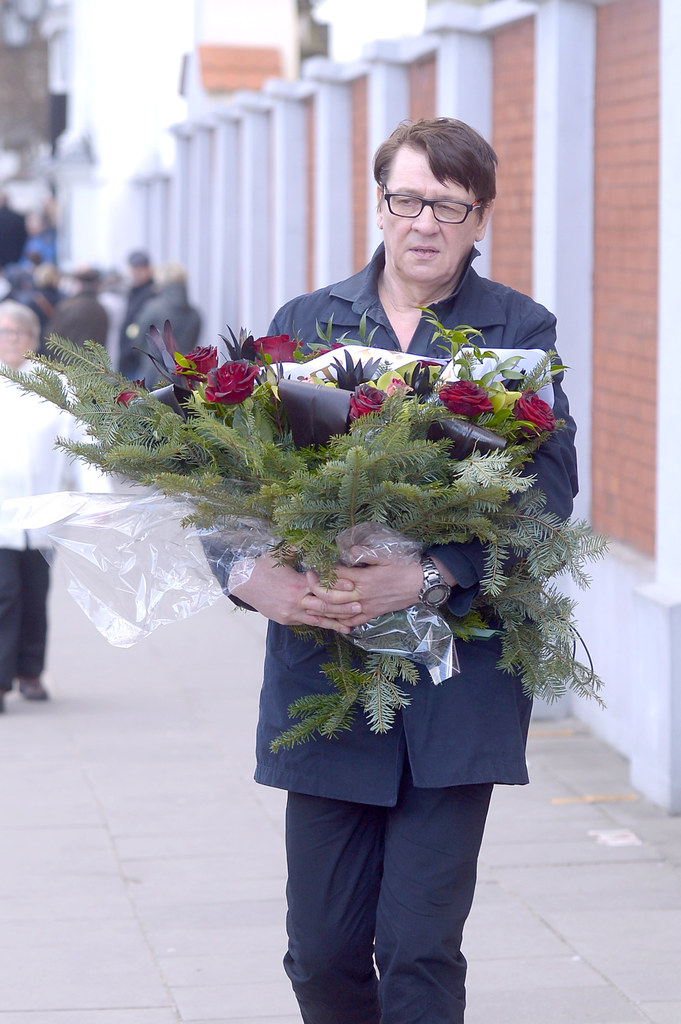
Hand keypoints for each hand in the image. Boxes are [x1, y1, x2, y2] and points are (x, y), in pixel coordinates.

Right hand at [230, 554, 362, 633]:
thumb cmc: (261, 567)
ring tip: (351, 626)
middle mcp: (295, 601)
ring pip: (317, 619)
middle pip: (323, 607)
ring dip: (334, 622)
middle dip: (342, 608)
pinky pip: (307, 623)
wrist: (242, 584)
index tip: (352, 586)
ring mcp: (291, 613)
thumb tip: (306, 537)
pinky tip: (333, 628)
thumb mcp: (277, 554)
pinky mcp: (287, 620)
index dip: (337, 587)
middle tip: (360, 607)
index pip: (320, 586)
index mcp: (296, 583)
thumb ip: (294, 547)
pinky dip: (321, 625)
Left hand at [305, 548, 457, 627]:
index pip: (336, 576)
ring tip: (310, 603)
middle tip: (307, 581)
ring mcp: (367, 606)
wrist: (423, 583)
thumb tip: (350, 549)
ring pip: (339, 612)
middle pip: (332, 596)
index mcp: (364, 578)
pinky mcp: (374, 613)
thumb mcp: (386, 556)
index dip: (323, 571)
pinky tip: (332, 619)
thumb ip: (366, 553)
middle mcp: (362, 595)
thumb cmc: (405, 566)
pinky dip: (341, 622)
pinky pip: (354, 621)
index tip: (313, 566)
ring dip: (323, 609)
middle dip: (317, 590)